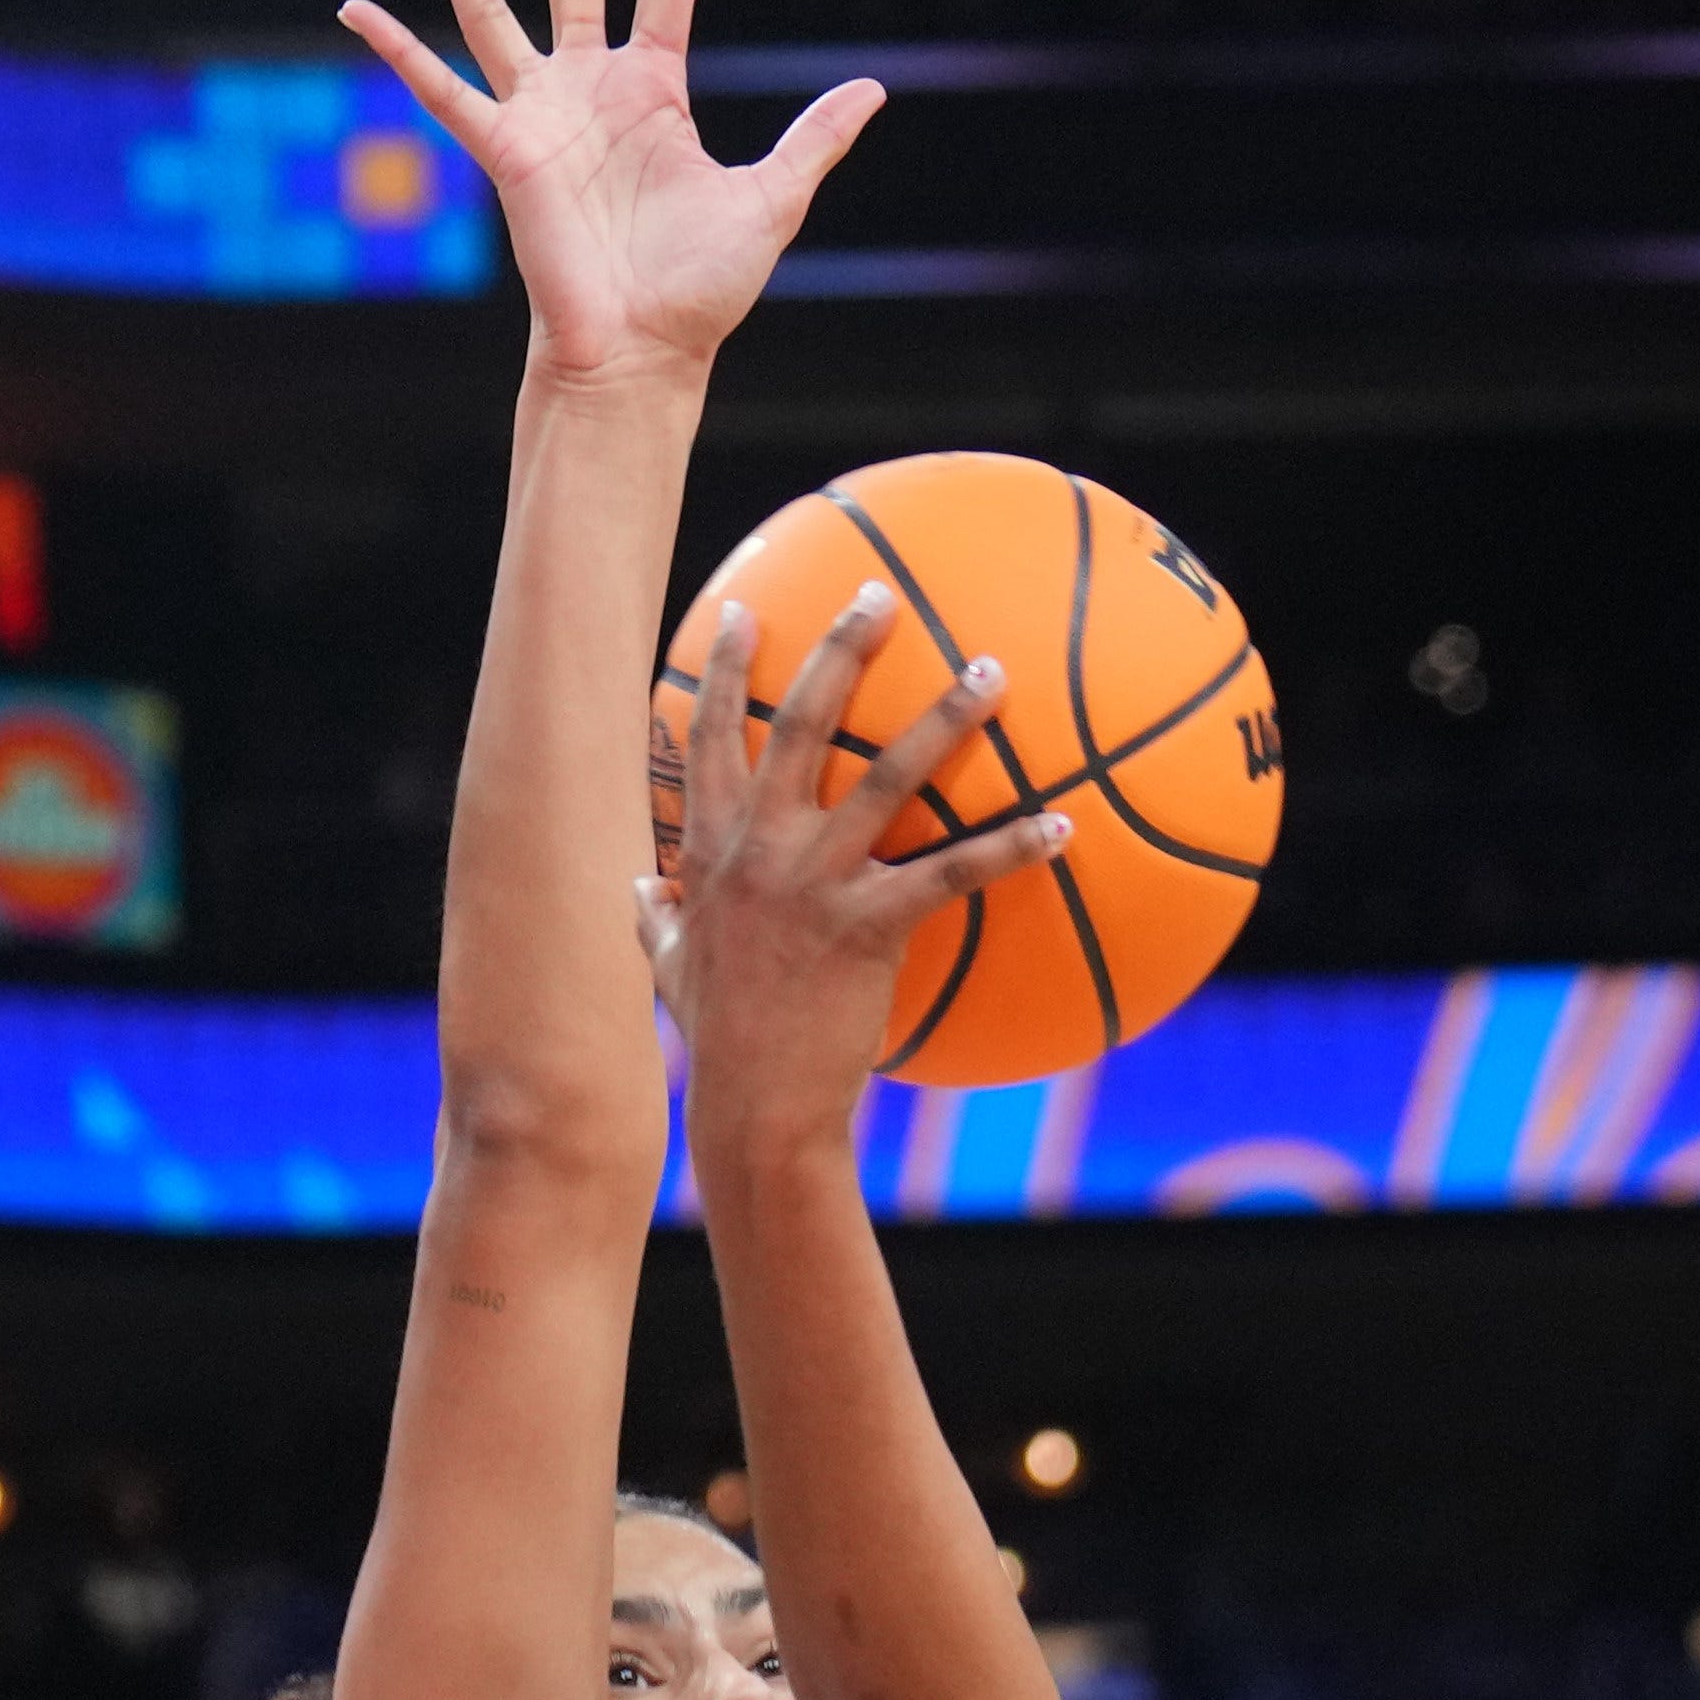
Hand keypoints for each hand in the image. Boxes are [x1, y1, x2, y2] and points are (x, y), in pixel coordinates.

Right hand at [344, 0, 879, 383]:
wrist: (642, 352)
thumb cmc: (701, 289)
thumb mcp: (772, 200)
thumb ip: (815, 139)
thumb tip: (874, 89)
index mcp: (654, 88)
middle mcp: (591, 86)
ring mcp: (541, 113)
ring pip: (491, 7)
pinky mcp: (505, 149)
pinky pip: (442, 90)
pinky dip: (397, 52)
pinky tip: (356, 10)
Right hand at [638, 581, 1063, 1168]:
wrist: (753, 1106)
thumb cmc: (719, 1039)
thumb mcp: (668, 965)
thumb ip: (656, 915)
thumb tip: (637, 885)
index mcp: (714, 849)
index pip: (710, 737)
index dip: (724, 670)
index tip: (742, 610)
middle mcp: (761, 850)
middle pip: (802, 724)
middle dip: (841, 649)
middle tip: (881, 593)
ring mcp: (814, 884)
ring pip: (886, 778)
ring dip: (944, 718)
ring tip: (991, 673)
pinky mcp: (867, 928)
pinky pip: (952, 873)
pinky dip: (1011, 846)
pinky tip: (1063, 823)